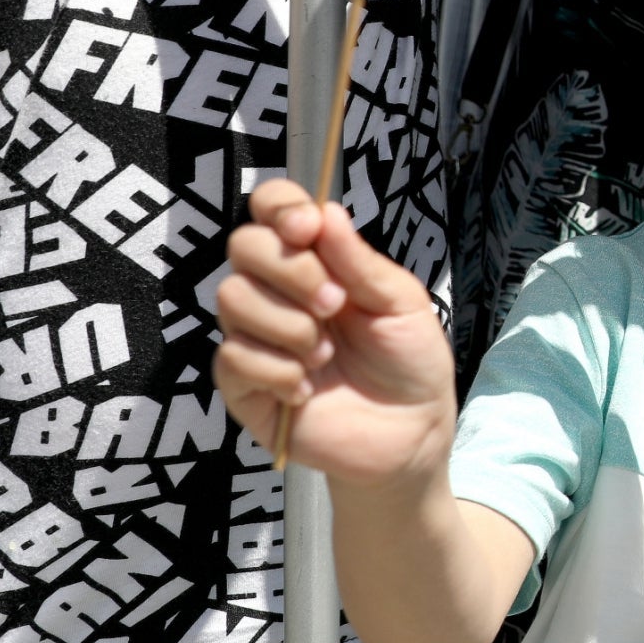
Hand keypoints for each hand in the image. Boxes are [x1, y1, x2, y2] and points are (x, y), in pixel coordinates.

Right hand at [214, 181, 456, 488]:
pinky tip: (307, 390)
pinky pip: (234, 356)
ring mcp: (256, 335)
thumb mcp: (402, 304)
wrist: (410, 435)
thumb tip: (326, 213)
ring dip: (290, 326)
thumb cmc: (409, 362)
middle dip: (292, 271)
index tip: (306, 227)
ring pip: (233, 298)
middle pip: (244, 245)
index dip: (279, 207)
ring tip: (326, 355)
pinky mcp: (242, 383)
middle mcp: (278, 290)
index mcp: (317, 260)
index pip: (272, 209)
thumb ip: (361, 262)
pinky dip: (278, 371)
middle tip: (335, 305)